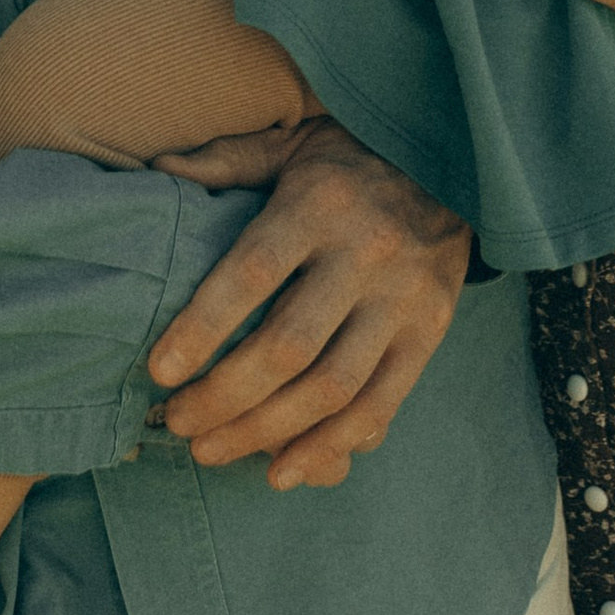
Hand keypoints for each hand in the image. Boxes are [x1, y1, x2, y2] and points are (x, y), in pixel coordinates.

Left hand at [145, 119, 471, 491]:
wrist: (455, 164)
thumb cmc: (352, 160)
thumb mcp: (291, 145)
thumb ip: (226, 163)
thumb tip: (158, 166)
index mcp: (319, 203)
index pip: (253, 273)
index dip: (203, 327)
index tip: (160, 371)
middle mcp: (366, 252)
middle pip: (288, 345)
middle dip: (225, 396)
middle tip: (179, 422)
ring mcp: (402, 298)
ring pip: (330, 387)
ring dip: (266, 432)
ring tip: (212, 450)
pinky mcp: (429, 332)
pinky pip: (380, 404)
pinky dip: (330, 447)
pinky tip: (283, 470)